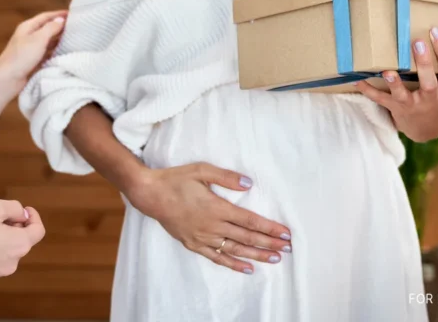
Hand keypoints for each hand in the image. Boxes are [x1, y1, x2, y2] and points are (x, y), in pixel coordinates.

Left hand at [0, 10, 67, 101]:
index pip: (46, 17)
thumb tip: (61, 20)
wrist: (8, 79)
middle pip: (48, 28)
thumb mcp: (38, 39)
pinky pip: (48, 52)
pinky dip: (56, 51)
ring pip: (49, 41)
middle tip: (77, 27)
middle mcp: (29, 36)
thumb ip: (51, 28)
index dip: (59, 14)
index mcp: (28, 27)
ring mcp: (31, 49)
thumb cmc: (21, 57)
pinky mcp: (33, 60)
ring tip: (75, 39)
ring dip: (60, 39)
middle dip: (61, 26)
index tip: (74, 14)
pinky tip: (65, 53)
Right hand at [127, 163, 292, 274]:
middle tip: (288, 249)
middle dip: (269, 244)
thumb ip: (226, 177)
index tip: (285, 234)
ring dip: (257, 255)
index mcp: (217, 208)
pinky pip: (217, 257)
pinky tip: (248, 268)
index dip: (269, 228)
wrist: (150, 194)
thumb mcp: (201, 170)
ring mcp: (203, 237)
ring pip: (235, 250)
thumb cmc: (176, 179)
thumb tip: (249, 183)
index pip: (250, 221)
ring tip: (275, 259)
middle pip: (247, 238)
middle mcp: (212, 226)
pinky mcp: (193, 244)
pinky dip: (233, 264)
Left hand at [357, 27, 437, 141]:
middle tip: (418, 42)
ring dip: (395, 82)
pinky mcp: (396, 108)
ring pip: (403, 94)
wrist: (428, 129)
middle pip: (429, 81)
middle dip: (424, 62)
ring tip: (388, 71)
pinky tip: (358, 81)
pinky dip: (369, 91)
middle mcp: (430, 98)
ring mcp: (412, 104)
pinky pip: (381, 100)